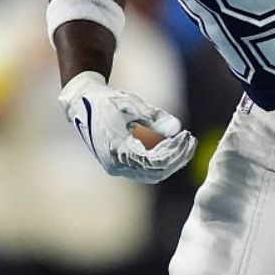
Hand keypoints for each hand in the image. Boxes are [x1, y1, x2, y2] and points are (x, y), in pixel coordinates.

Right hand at [58, 71, 195, 183]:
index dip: (175, 152)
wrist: (83, 104)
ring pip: (152, 173)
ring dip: (171, 160)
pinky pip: (146, 169)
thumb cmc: (108, 101)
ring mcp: (118, 167)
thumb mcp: (132, 104)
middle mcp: (117, 165)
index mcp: (117, 152)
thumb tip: (177, 127)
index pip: (155, 162)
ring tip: (186, 143)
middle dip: (177, 157)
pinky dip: (162, 160)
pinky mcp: (120, 164)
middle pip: (156, 171)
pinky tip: (173, 146)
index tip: (187, 136)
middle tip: (190, 140)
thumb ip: (155, 117)